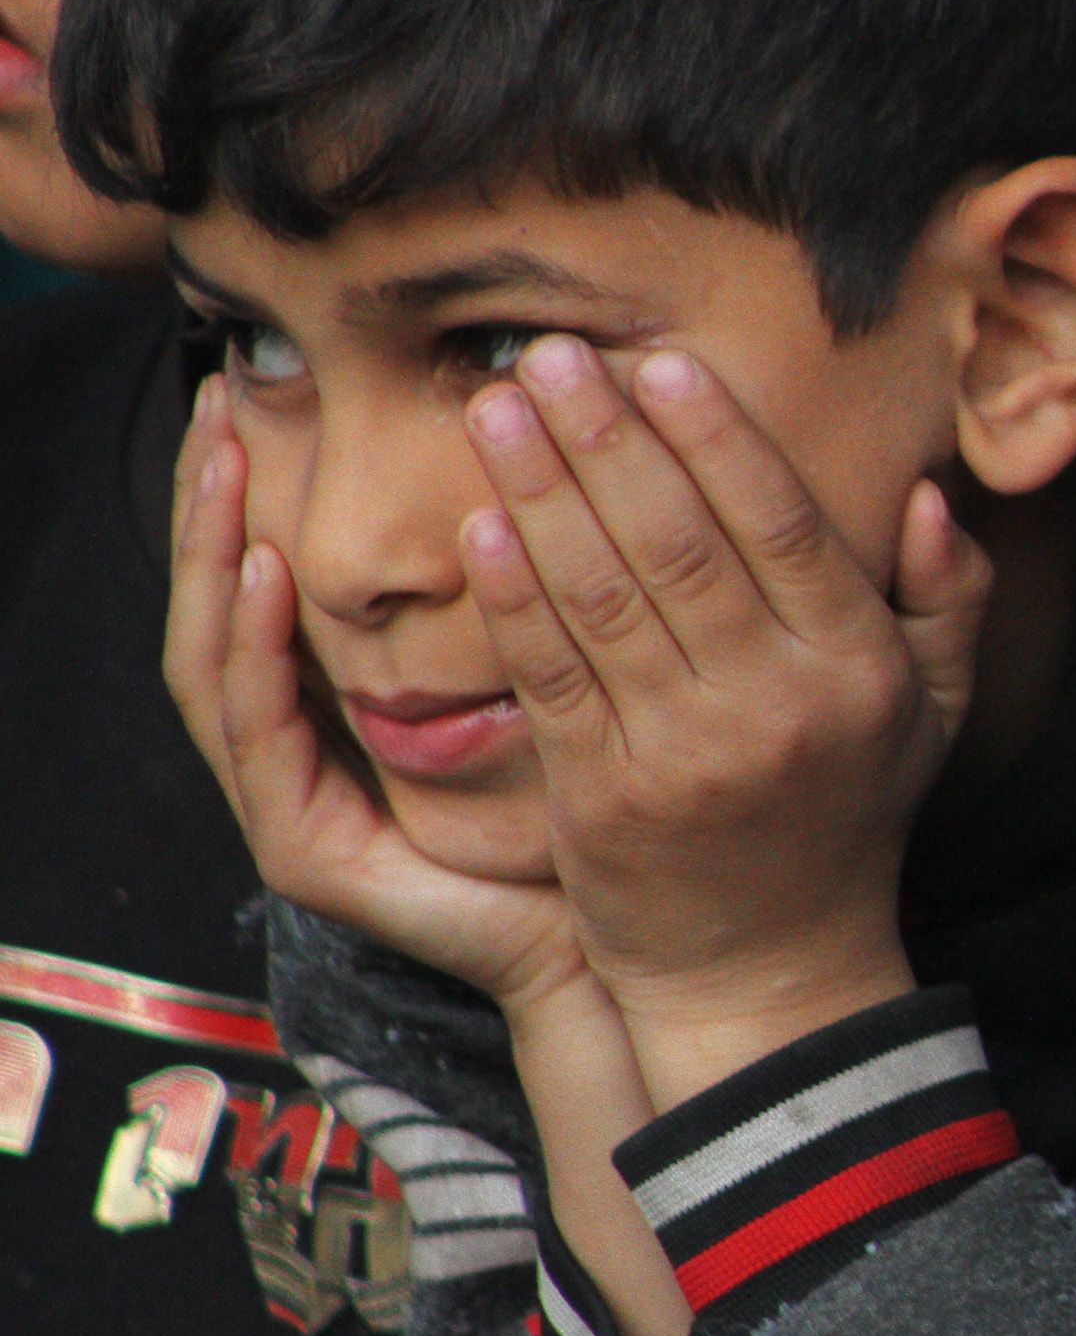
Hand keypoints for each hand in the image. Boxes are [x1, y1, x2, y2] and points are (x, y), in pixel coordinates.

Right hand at [165, 380, 583, 1010]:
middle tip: (213, 401)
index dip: (253, 497)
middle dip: (212, 504)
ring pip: (218, 660)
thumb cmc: (590, 808)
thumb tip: (536, 467)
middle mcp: (300, 757)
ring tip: (224, 463)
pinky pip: (262, 731)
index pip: (270, 588)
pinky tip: (264, 571)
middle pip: (226, 609)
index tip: (257, 395)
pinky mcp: (305, 850)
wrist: (603, 940)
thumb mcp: (545, 674)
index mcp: (341, 715)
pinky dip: (256, 646)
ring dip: (212, 555)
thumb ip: (516, 595)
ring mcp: (289, 806)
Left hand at [457, 337, 988, 1107]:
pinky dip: (511, 597)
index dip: (715, 439)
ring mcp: (683, 753)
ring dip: (541, 491)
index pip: (781, 527)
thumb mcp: (933, 713)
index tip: (658, 366)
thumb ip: (946, 600)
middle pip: (679, 544)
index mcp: (855, 670)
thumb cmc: (845, 820)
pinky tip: (481, 526)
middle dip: (606, 439)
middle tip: (548, 358)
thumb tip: (925, 496)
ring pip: (602, 596)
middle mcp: (773, 704)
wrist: (769, 972)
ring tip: (496, 409)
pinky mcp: (601, 798)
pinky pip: (548, 676)